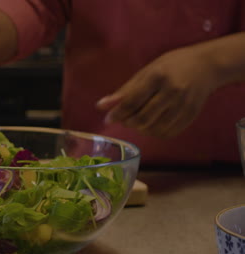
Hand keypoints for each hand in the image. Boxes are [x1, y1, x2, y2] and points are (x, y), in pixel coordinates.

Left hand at [96, 45, 218, 137]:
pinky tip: (151, 124)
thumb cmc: (171, 66)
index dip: (117, 113)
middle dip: (127, 122)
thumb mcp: (146, 72)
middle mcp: (172, 92)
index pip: (132, 102)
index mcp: (158, 77)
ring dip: (140, 129)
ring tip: (136, 120)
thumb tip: (101, 106)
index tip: (107, 119)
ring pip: (154, 129)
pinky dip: (154, 132)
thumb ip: (124, 91)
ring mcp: (184, 105)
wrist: (206, 66)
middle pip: (142, 118)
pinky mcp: (191, 115)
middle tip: (123, 119)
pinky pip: (167, 133)